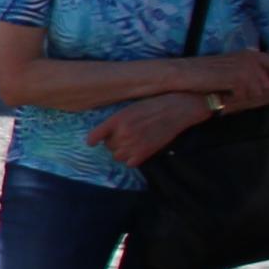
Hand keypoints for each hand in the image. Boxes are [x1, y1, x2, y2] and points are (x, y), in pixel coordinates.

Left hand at [85, 94, 212, 168]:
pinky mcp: (145, 153)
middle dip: (112, 142)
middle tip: (122, 135)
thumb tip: (105, 133)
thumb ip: (116, 121)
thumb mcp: (130, 108)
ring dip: (121, 151)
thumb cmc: (153, 104)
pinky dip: (131, 158)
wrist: (177, 109)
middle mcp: (123, 134)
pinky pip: (130, 163)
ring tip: (130, 143)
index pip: (94, 136)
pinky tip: (137, 150)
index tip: (92, 142)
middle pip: (107, 146)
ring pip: (117, 156)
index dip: (92, 140)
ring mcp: (134, 145)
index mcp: (117, 120)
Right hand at [171, 51, 261, 96]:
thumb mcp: (229, 66)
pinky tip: (223, 94)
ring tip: (228, 92)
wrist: (185, 73)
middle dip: (254, 92)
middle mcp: (250, 57)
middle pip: (267, 83)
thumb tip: (265, 84)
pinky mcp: (238, 78)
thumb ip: (247, 70)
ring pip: (257, 91)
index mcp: (249, 53)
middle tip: (236, 92)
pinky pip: (245, 95)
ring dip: (244, 96)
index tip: (266, 86)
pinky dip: (234, 98)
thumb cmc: (204, 72)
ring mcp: (245, 67)